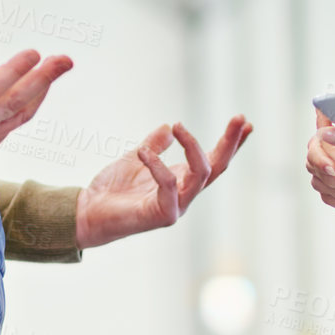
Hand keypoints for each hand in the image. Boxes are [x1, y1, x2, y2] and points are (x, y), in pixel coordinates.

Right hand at [0, 21, 72, 177]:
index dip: (14, 71)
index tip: (33, 52)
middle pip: (14, 102)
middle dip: (43, 79)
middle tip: (64, 59)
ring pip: (18, 116)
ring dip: (41, 91)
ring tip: (58, 68)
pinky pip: (12, 126)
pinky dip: (28, 107)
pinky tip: (39, 89)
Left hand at [75, 116, 252, 249]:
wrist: (88, 211)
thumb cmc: (113, 189)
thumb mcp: (136, 158)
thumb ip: (154, 145)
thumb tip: (168, 126)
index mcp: (182, 180)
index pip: (213, 160)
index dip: (231, 143)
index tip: (246, 123)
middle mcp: (184, 194)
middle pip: (217, 167)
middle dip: (230, 142)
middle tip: (239, 118)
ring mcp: (176, 206)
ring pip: (201, 174)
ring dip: (193, 147)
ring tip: (178, 126)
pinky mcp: (162, 216)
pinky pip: (169, 185)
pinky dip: (157, 165)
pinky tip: (143, 152)